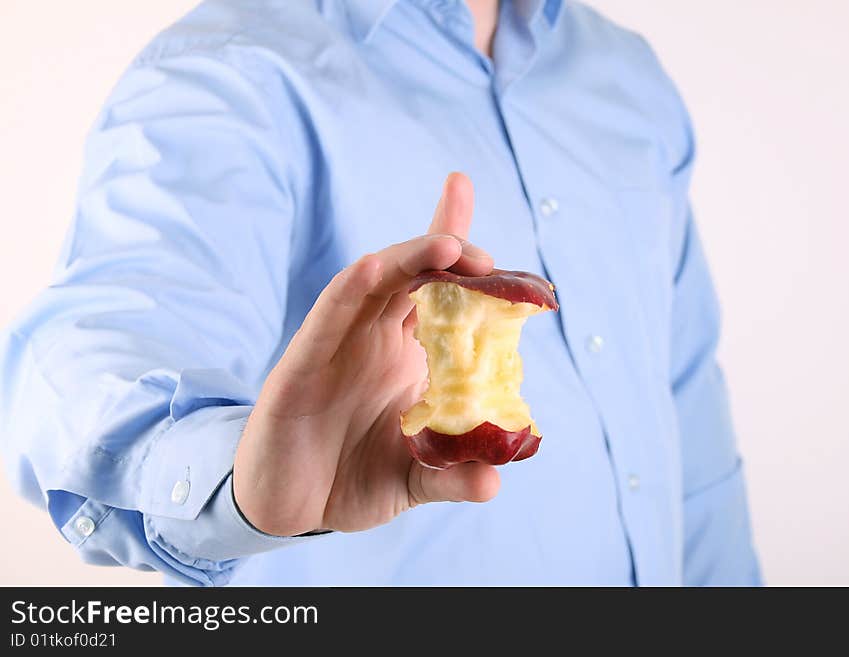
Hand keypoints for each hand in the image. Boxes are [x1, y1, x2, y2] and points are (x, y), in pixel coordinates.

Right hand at [232, 173, 500, 535]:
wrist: (289, 510)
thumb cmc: (350, 480)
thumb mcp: (410, 481)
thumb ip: (450, 476)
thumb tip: (495, 482)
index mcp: (405, 356)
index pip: (435, 289)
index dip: (452, 245)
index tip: (464, 188)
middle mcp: (373, 339)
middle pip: (412, 275)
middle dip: (446, 251)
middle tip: (483, 256)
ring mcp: (337, 346)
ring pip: (372, 283)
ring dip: (408, 259)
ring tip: (448, 247)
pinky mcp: (301, 365)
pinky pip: (325, 318)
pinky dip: (347, 290)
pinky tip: (373, 267)